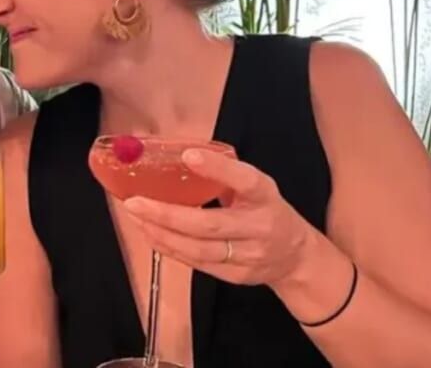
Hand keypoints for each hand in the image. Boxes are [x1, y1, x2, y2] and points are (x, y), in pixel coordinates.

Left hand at [122, 147, 315, 286]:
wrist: (296, 256)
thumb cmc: (265, 210)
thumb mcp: (255, 187)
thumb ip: (224, 175)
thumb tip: (177, 156)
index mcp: (265, 195)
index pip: (244, 180)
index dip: (217, 168)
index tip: (188, 155)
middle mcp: (259, 226)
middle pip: (209, 224)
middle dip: (167, 214)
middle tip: (135, 202)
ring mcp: (249, 255)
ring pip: (198, 249)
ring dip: (162, 233)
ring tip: (136, 217)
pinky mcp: (237, 276)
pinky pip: (197, 264)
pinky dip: (169, 248)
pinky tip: (150, 234)